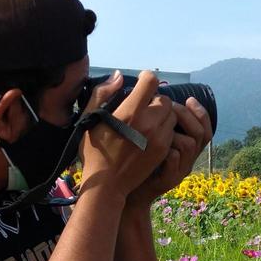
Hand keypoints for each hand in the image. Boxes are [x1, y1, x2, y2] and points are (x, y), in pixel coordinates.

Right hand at [78, 70, 176, 200]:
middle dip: (154, 99)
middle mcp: (148, 122)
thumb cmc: (94, 151)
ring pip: (170, 115)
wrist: (107, 184)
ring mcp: (158, 137)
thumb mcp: (89, 120)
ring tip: (147, 122)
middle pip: (164, 99)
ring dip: (161, 115)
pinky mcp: (163, 150)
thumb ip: (102, 94)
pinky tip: (150, 135)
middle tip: (143, 107)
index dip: (146, 78)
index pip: (151, 82)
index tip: (141, 82)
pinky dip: (164, 129)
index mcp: (130, 112)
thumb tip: (119, 75)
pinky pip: (171, 131)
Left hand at [128, 96, 211, 205]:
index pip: (205, 128)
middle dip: (186, 116)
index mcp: (187, 150)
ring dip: (174, 130)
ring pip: (189, 144)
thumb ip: (161, 123)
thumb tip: (163, 98)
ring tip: (158, 124)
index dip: (201, 113)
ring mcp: (179, 171)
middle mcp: (188, 160)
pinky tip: (152, 143)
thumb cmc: (135, 160)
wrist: (124, 190)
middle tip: (170, 108)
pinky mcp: (167, 180)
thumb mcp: (152, 139)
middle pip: (201, 134)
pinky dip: (166, 148)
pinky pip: (174, 159)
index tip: (189, 99)